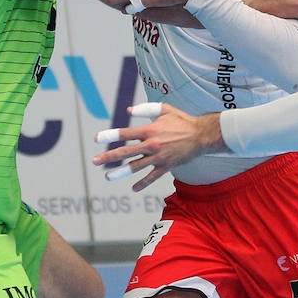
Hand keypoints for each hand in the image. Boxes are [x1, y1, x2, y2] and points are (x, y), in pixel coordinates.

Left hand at [92, 104, 226, 191]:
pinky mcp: (166, 166)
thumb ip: (146, 109)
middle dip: (109, 157)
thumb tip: (128, 111)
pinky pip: (152, 177)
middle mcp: (152, 144)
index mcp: (150, 130)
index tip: (96, 139)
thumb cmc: (182, 120)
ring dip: (121, 172)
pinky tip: (133, 188)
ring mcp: (159, 157)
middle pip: (126, 152)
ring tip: (108, 176)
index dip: (110, 136)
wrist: (202, 135)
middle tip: (95, 161)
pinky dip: (143, 183)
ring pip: (136, 167)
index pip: (125, 134)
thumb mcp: (165, 109)